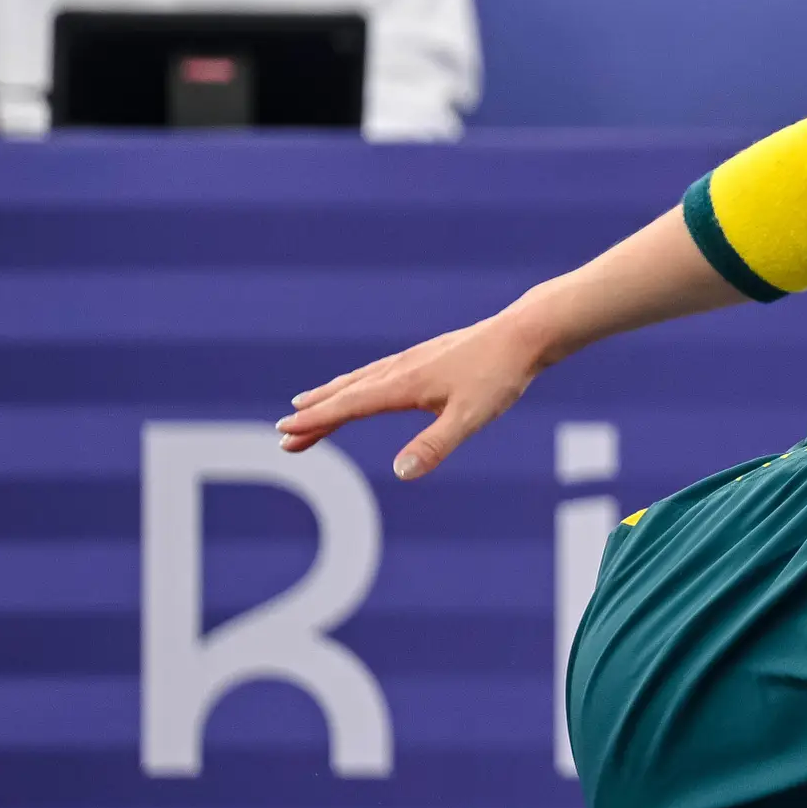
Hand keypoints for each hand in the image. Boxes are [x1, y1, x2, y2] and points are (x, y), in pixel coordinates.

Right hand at [280, 302, 551, 480]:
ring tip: (306, 404)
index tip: (285, 433)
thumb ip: (436, 446)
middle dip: (314, 413)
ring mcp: (412, 360)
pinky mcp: (426, 357)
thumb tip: (400, 473)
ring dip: (331, 395)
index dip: (316, 421)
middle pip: (346, 393)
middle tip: (283, 432)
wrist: (523, 334)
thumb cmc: (498, 377)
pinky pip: (378, 372)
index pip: (349, 406)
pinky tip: (362, 385)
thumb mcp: (469, 418)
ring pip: (360, 379)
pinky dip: (357, 382)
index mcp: (403, 385)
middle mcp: (400, 369)